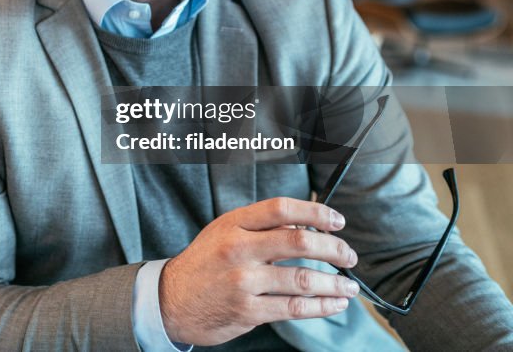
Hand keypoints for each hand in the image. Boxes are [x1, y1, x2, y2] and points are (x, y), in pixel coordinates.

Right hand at [159, 197, 359, 345]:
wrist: (170, 300)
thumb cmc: (204, 263)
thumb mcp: (223, 233)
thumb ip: (260, 228)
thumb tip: (305, 226)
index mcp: (233, 224)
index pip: (281, 209)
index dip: (315, 212)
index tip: (337, 221)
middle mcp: (238, 249)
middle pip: (298, 241)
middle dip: (333, 248)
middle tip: (349, 255)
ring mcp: (243, 281)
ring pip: (302, 279)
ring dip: (334, 283)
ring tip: (349, 286)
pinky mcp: (248, 311)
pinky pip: (294, 307)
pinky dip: (322, 306)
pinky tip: (334, 304)